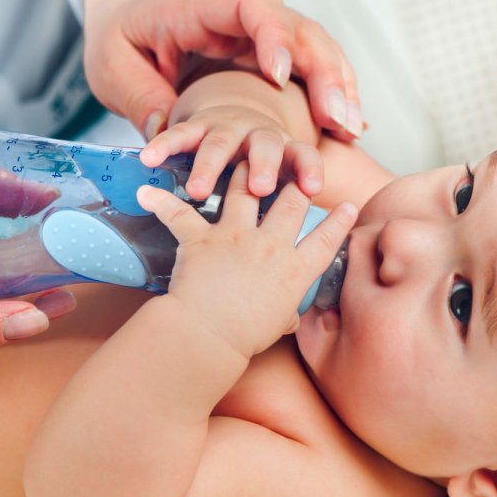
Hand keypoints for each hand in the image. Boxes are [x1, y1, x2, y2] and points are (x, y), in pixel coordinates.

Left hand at [85, 0, 363, 141]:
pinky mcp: (273, 61)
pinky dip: (334, 98)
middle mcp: (244, 19)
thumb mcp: (113, 69)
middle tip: (336, 117)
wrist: (132, 24)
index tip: (278, 73)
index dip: (271, 36)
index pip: (251, 7)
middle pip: (299, 30)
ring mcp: (265, 38)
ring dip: (339, 88)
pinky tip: (348, 131)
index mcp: (203, 9)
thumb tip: (165, 139)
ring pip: (317, 51)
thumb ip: (139, 100)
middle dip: (323, 72)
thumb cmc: (122, 40)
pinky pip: (313, 72)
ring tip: (350, 131)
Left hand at [136, 163, 356, 359]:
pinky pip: (179, 213)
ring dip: (245, 171)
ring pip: (245, 190)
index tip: (348, 206)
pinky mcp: (201, 239)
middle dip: (294, 182)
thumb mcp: (277, 326)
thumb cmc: (245, 338)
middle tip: (292, 172)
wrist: (210, 337)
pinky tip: (147, 191)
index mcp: (294, 271)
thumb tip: (292, 321)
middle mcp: (271, 247)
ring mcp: (235, 238)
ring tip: (244, 158)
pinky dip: (161, 202)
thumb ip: (287, 315)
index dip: (339, 222)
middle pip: (291, 203)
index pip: (325, 241)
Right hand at [140, 104, 322, 199]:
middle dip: (263, 165)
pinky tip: (149, 158)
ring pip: (220, 143)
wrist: (240, 120)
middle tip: (259, 189)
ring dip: (211, 165)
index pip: (304, 155)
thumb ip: (297, 208)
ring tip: (199, 190)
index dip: (309, 168)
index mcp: (288, 152)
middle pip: (266, 147)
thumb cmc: (265, 170)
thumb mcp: (286, 182)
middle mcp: (261, 135)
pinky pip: (181, 134)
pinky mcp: (198, 126)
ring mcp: (228, 128)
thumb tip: (327, 238)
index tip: (313, 188)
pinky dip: (165, 144)